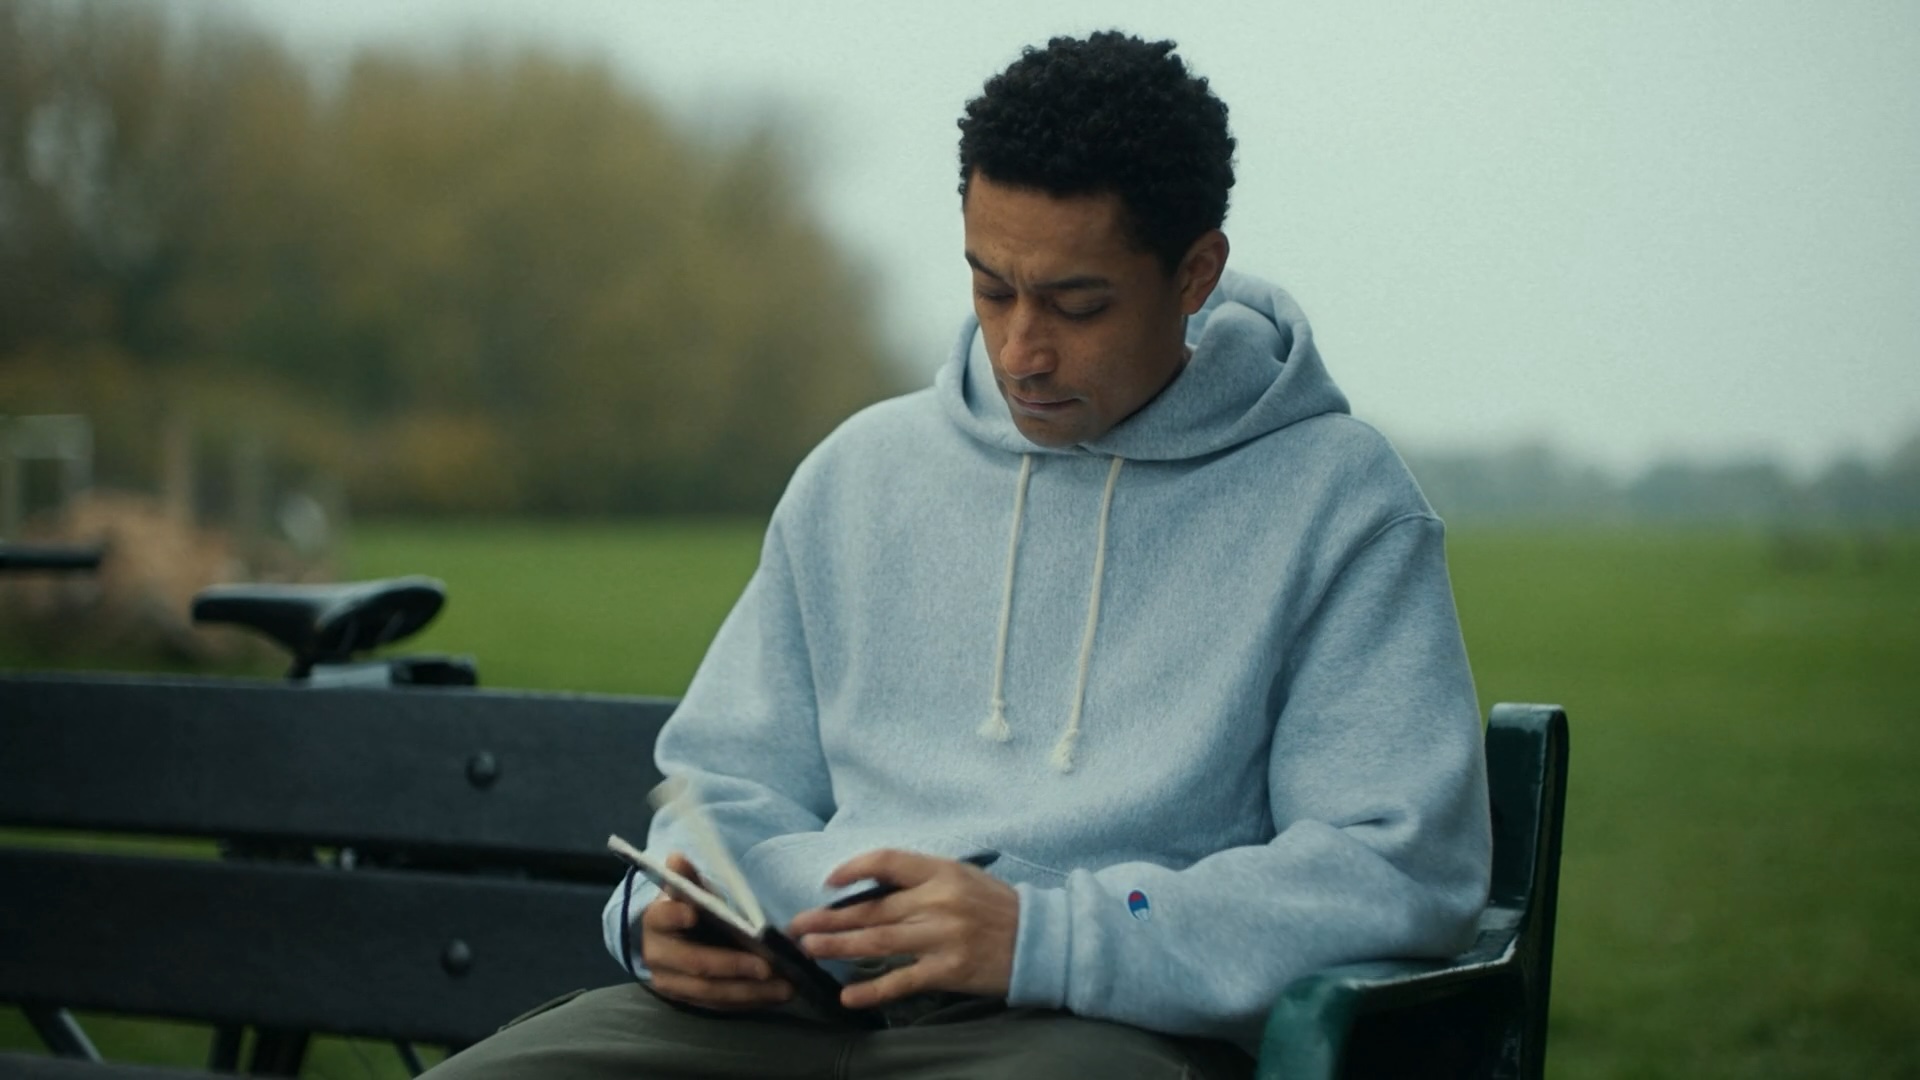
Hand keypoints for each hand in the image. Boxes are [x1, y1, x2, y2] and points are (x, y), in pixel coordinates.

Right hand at [640, 853, 792, 1008]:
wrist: (670, 940)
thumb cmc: (687, 908)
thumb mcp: (689, 890)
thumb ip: (688, 878)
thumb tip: (677, 858)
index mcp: (655, 921)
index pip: (661, 917)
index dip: (674, 916)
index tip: (693, 913)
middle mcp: (658, 957)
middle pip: (695, 964)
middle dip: (733, 965)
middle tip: (768, 966)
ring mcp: (672, 983)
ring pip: (711, 991)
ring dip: (749, 990)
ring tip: (785, 986)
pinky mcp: (689, 1001)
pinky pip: (720, 1005)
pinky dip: (749, 1000)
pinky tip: (776, 995)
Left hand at [789, 849, 1018, 1008]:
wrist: (1041, 940)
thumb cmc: (997, 907)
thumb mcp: (962, 877)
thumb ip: (921, 880)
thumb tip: (871, 890)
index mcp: (941, 871)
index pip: (886, 861)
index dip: (852, 868)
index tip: (828, 882)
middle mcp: (938, 900)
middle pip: (872, 908)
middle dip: (830, 917)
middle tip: (798, 924)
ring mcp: (942, 937)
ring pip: (878, 942)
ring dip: (839, 945)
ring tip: (810, 948)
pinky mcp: (948, 971)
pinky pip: (902, 980)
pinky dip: (872, 990)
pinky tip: (848, 995)